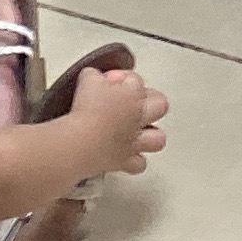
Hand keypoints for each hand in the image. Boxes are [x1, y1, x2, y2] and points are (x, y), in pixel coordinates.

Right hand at [63, 62, 169, 177]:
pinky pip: (138, 164)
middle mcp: (139, 117)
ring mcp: (134, 140)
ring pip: (158, 138)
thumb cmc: (86, 110)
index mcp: (133, 94)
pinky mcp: (125, 161)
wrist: (81, 141)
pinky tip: (126, 156)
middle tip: (137, 102)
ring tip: (140, 132)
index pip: (135, 80)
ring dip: (151, 135)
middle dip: (152, 101)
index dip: (121, 78)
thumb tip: (94, 78)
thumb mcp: (87, 80)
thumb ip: (95, 76)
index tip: (108, 81)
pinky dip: (134, 161)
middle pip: (160, 105)